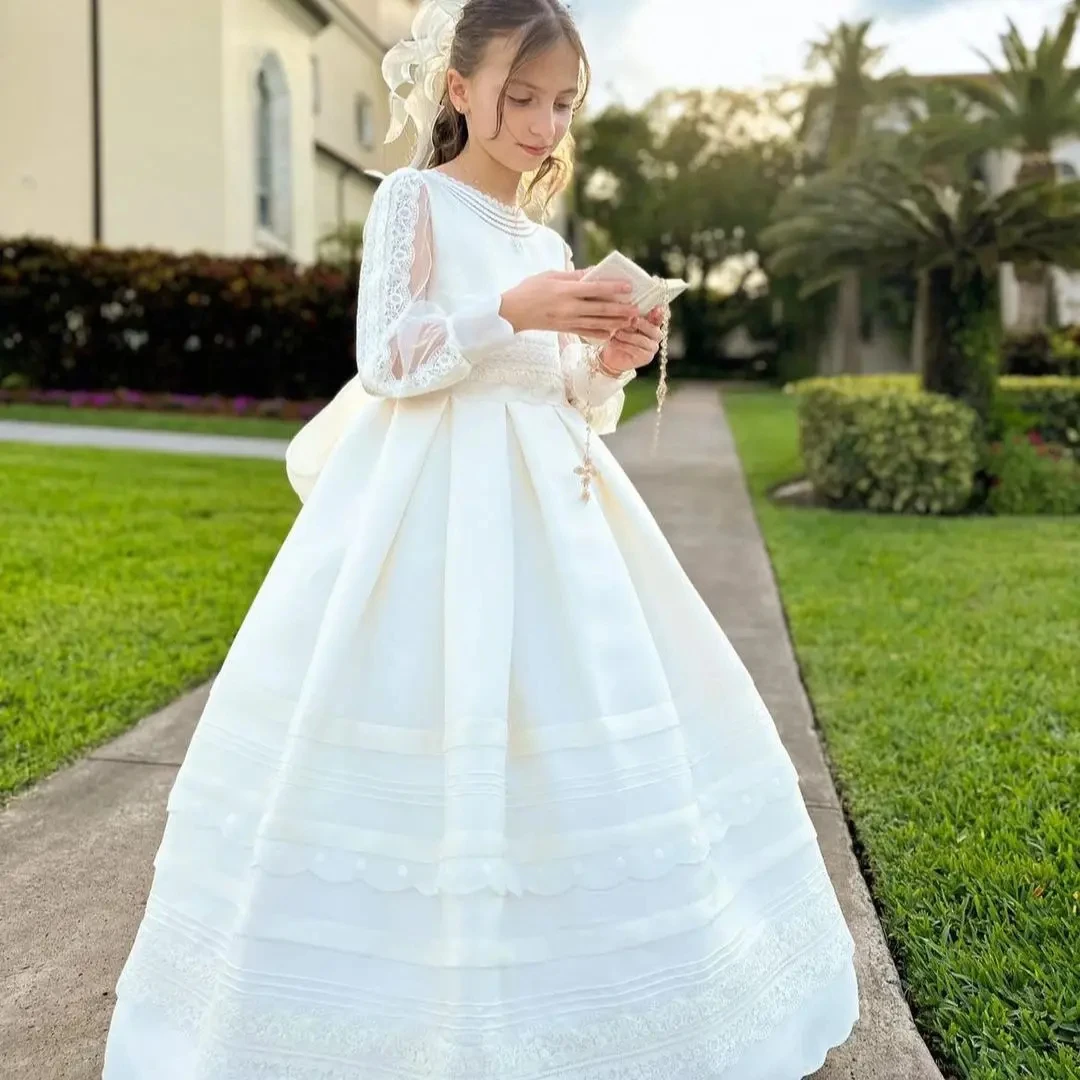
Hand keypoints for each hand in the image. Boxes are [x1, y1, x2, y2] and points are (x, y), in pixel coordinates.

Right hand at [499, 270, 638, 336]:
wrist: (513, 312)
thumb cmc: (530, 289)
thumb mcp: (551, 275)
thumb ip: (574, 275)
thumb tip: (594, 272)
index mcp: (566, 290)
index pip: (595, 289)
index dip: (613, 288)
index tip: (628, 287)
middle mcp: (569, 307)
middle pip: (600, 309)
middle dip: (620, 310)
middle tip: (636, 309)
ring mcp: (568, 321)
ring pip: (596, 323)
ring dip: (614, 323)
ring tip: (629, 321)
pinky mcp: (565, 329)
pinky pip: (586, 332)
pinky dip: (599, 334)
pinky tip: (611, 333)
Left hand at [598, 305, 664, 374]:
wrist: (612, 356)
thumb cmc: (618, 335)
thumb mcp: (623, 323)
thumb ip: (630, 315)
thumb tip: (632, 306)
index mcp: (653, 323)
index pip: (659, 317)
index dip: (658, 314)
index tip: (656, 308)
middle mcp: (656, 335)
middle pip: (653, 330)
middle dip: (641, 324)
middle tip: (631, 320)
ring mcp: (652, 347)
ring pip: (643, 340)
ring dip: (628, 336)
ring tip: (617, 332)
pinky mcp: (646, 358)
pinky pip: (636, 350)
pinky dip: (624, 345)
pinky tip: (614, 341)